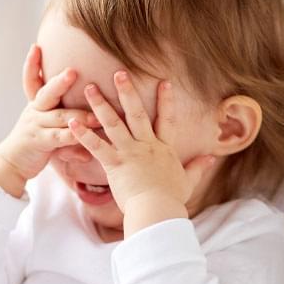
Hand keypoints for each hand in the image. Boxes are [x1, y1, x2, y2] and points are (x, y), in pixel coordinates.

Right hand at [0, 44, 97, 197]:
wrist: (12, 163)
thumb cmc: (34, 143)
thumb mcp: (47, 128)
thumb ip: (66, 124)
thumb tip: (82, 117)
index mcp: (36, 104)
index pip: (31, 80)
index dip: (32, 65)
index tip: (35, 47)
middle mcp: (34, 112)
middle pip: (47, 93)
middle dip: (60, 82)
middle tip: (73, 71)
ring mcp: (35, 126)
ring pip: (59, 117)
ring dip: (79, 115)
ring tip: (95, 115)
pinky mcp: (39, 142)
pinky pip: (59, 138)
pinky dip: (73, 137)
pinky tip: (84, 137)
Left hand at [69, 72, 215, 234]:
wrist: (157, 210)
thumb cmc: (171, 199)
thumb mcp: (188, 181)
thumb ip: (198, 167)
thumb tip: (213, 158)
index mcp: (163, 148)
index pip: (167, 119)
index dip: (166, 101)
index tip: (164, 82)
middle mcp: (146, 145)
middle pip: (136, 113)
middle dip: (127, 91)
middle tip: (119, 72)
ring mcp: (129, 153)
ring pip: (113, 123)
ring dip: (100, 105)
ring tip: (89, 88)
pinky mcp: (114, 164)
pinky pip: (96, 146)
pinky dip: (83, 134)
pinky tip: (71, 122)